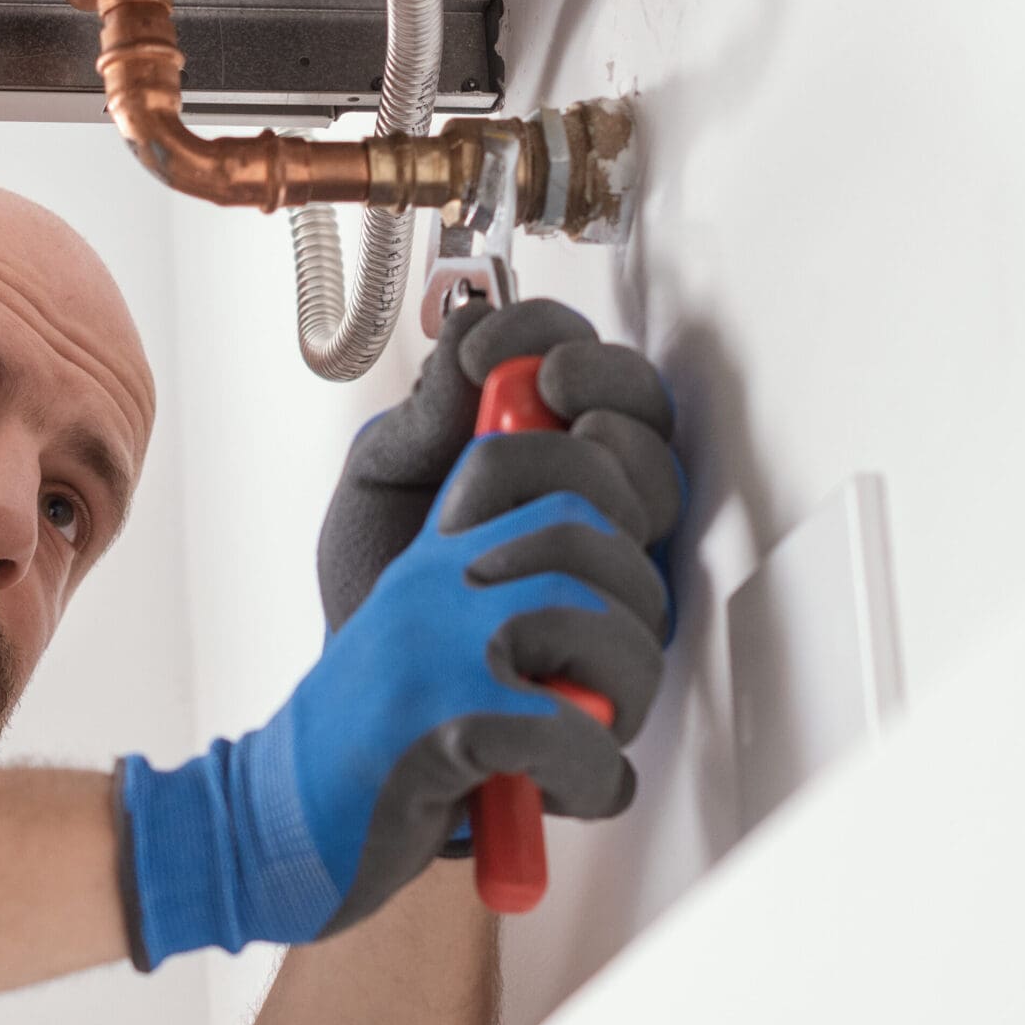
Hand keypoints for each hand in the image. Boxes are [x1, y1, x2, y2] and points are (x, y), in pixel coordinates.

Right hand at [112, 430, 669, 964]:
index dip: (595, 489)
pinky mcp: (445, 723)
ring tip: (595, 744)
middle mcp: (430, 583)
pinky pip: (575, 733)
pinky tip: (563, 797)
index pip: (520, 463)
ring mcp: (434, 645)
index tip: (614, 567)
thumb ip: (504, 604)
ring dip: (624, 697)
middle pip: (581, 533)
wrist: (278, 828)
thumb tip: (628, 589)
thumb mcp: (430, 646)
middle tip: (616, 683)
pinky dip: (594, 778)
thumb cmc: (375, 752)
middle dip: (635, 612)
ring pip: (594, 621)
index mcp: (430, 558)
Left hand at [315, 297, 681, 627]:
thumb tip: (466, 345)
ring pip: (658, 485)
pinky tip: (547, 549)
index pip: (567, 351)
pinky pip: (652, 580)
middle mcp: (586, 484)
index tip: (482, 351)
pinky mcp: (622, 624)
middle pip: (639, 407)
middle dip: (602, 380)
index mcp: (529, 432)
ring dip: (612, 460)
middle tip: (548, 385)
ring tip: (553, 468)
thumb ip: (424, 416)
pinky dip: (609, 551)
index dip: (539, 333)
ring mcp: (613, 550)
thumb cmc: (376, 580)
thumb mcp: (379, 478)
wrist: (366, 691)